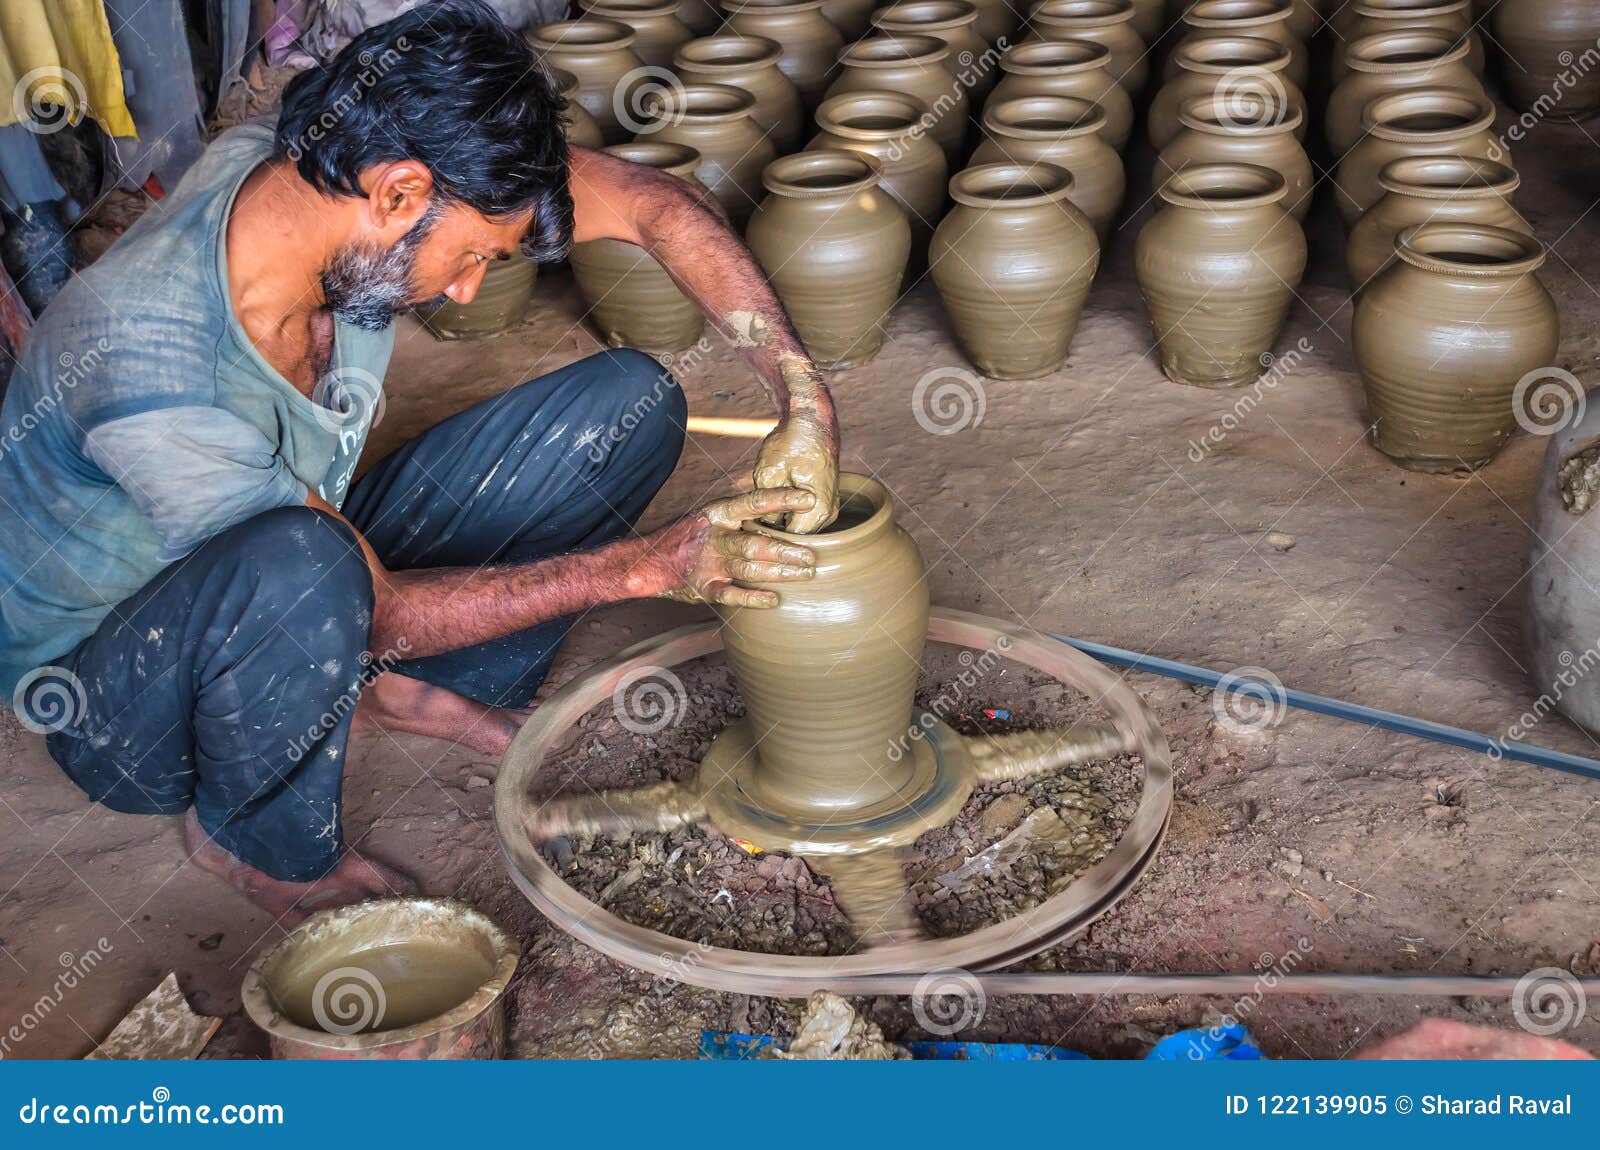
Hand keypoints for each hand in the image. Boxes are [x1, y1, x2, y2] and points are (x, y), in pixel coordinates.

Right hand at [644, 488, 817, 607]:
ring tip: (805, 574)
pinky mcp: (704, 588)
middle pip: (754, 543)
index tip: (809, 500)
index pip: (754, 502)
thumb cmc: (692, 536)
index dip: (782, 499)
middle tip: (812, 555)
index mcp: (718, 514)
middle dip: (785, 550)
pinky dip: (753, 598)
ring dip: (778, 573)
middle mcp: (714, 537)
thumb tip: (786, 508)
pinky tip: (773, 599)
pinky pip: (731, 595)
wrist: (650, 560)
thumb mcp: (713, 516)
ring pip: (748, 569)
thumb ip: (743, 515)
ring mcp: (709, 565)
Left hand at [754, 406, 838, 534]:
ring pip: (799, 527)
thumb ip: (766, 506)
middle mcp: (828, 512)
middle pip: (796, 537)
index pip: (789, 540)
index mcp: (817, 508)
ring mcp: (829, 507)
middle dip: (774, 531)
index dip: (767, 536)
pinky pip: (804, 516)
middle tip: (750, 520)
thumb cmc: (791, 443)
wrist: (812, 421)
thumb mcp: (768, 474)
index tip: (747, 528)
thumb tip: (763, 527)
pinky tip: (773, 501)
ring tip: (761, 508)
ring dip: (781, 522)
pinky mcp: (824, 501)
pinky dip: (788, 513)